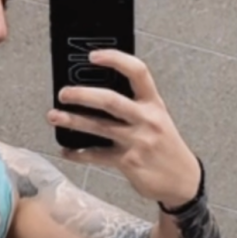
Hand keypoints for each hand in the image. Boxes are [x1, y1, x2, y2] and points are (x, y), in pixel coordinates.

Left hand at [47, 50, 200, 207]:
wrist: (182, 180)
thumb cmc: (165, 147)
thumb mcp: (157, 119)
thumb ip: (134, 106)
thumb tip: (96, 96)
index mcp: (153, 103)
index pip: (137, 72)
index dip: (115, 59)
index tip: (93, 56)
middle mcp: (147, 119)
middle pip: (110, 100)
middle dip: (83, 95)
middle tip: (64, 93)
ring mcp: (137, 141)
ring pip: (99, 127)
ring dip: (73, 121)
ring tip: (54, 116)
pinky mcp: (128, 162)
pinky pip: (96, 156)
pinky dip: (78, 153)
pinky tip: (67, 151)